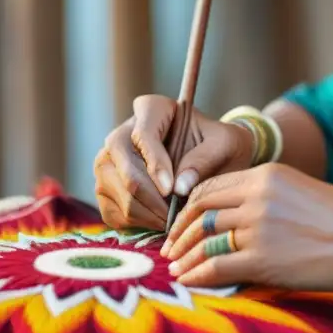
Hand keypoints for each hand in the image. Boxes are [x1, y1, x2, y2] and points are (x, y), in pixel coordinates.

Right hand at [93, 94, 256, 230]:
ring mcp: (109, 161)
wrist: (215, 159)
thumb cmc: (220, 146)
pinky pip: (111, 210)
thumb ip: (205, 159)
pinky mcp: (107, 188)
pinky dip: (135, 222)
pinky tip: (159, 223)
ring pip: (113, 190)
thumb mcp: (225, 144)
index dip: (155, 165)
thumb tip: (179, 188)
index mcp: (151, 110)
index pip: (142, 136)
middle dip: (148, 197)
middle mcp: (122, 133)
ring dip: (143, 213)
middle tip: (174, 216)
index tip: (172, 191)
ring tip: (172, 220)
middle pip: (121, 167)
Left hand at [160, 163, 332, 291]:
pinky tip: (189, 280)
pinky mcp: (262, 259)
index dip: (188, 207)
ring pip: (204, 238)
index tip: (180, 223)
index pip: (210, 186)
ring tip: (175, 267)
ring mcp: (258, 228)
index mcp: (265, 175)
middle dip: (179, 231)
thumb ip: (264, 196)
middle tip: (169, 248)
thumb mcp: (298, 190)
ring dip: (184, 255)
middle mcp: (256, 197)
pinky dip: (197, 274)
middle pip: (201, 211)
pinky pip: (216, 265)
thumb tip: (233, 217)